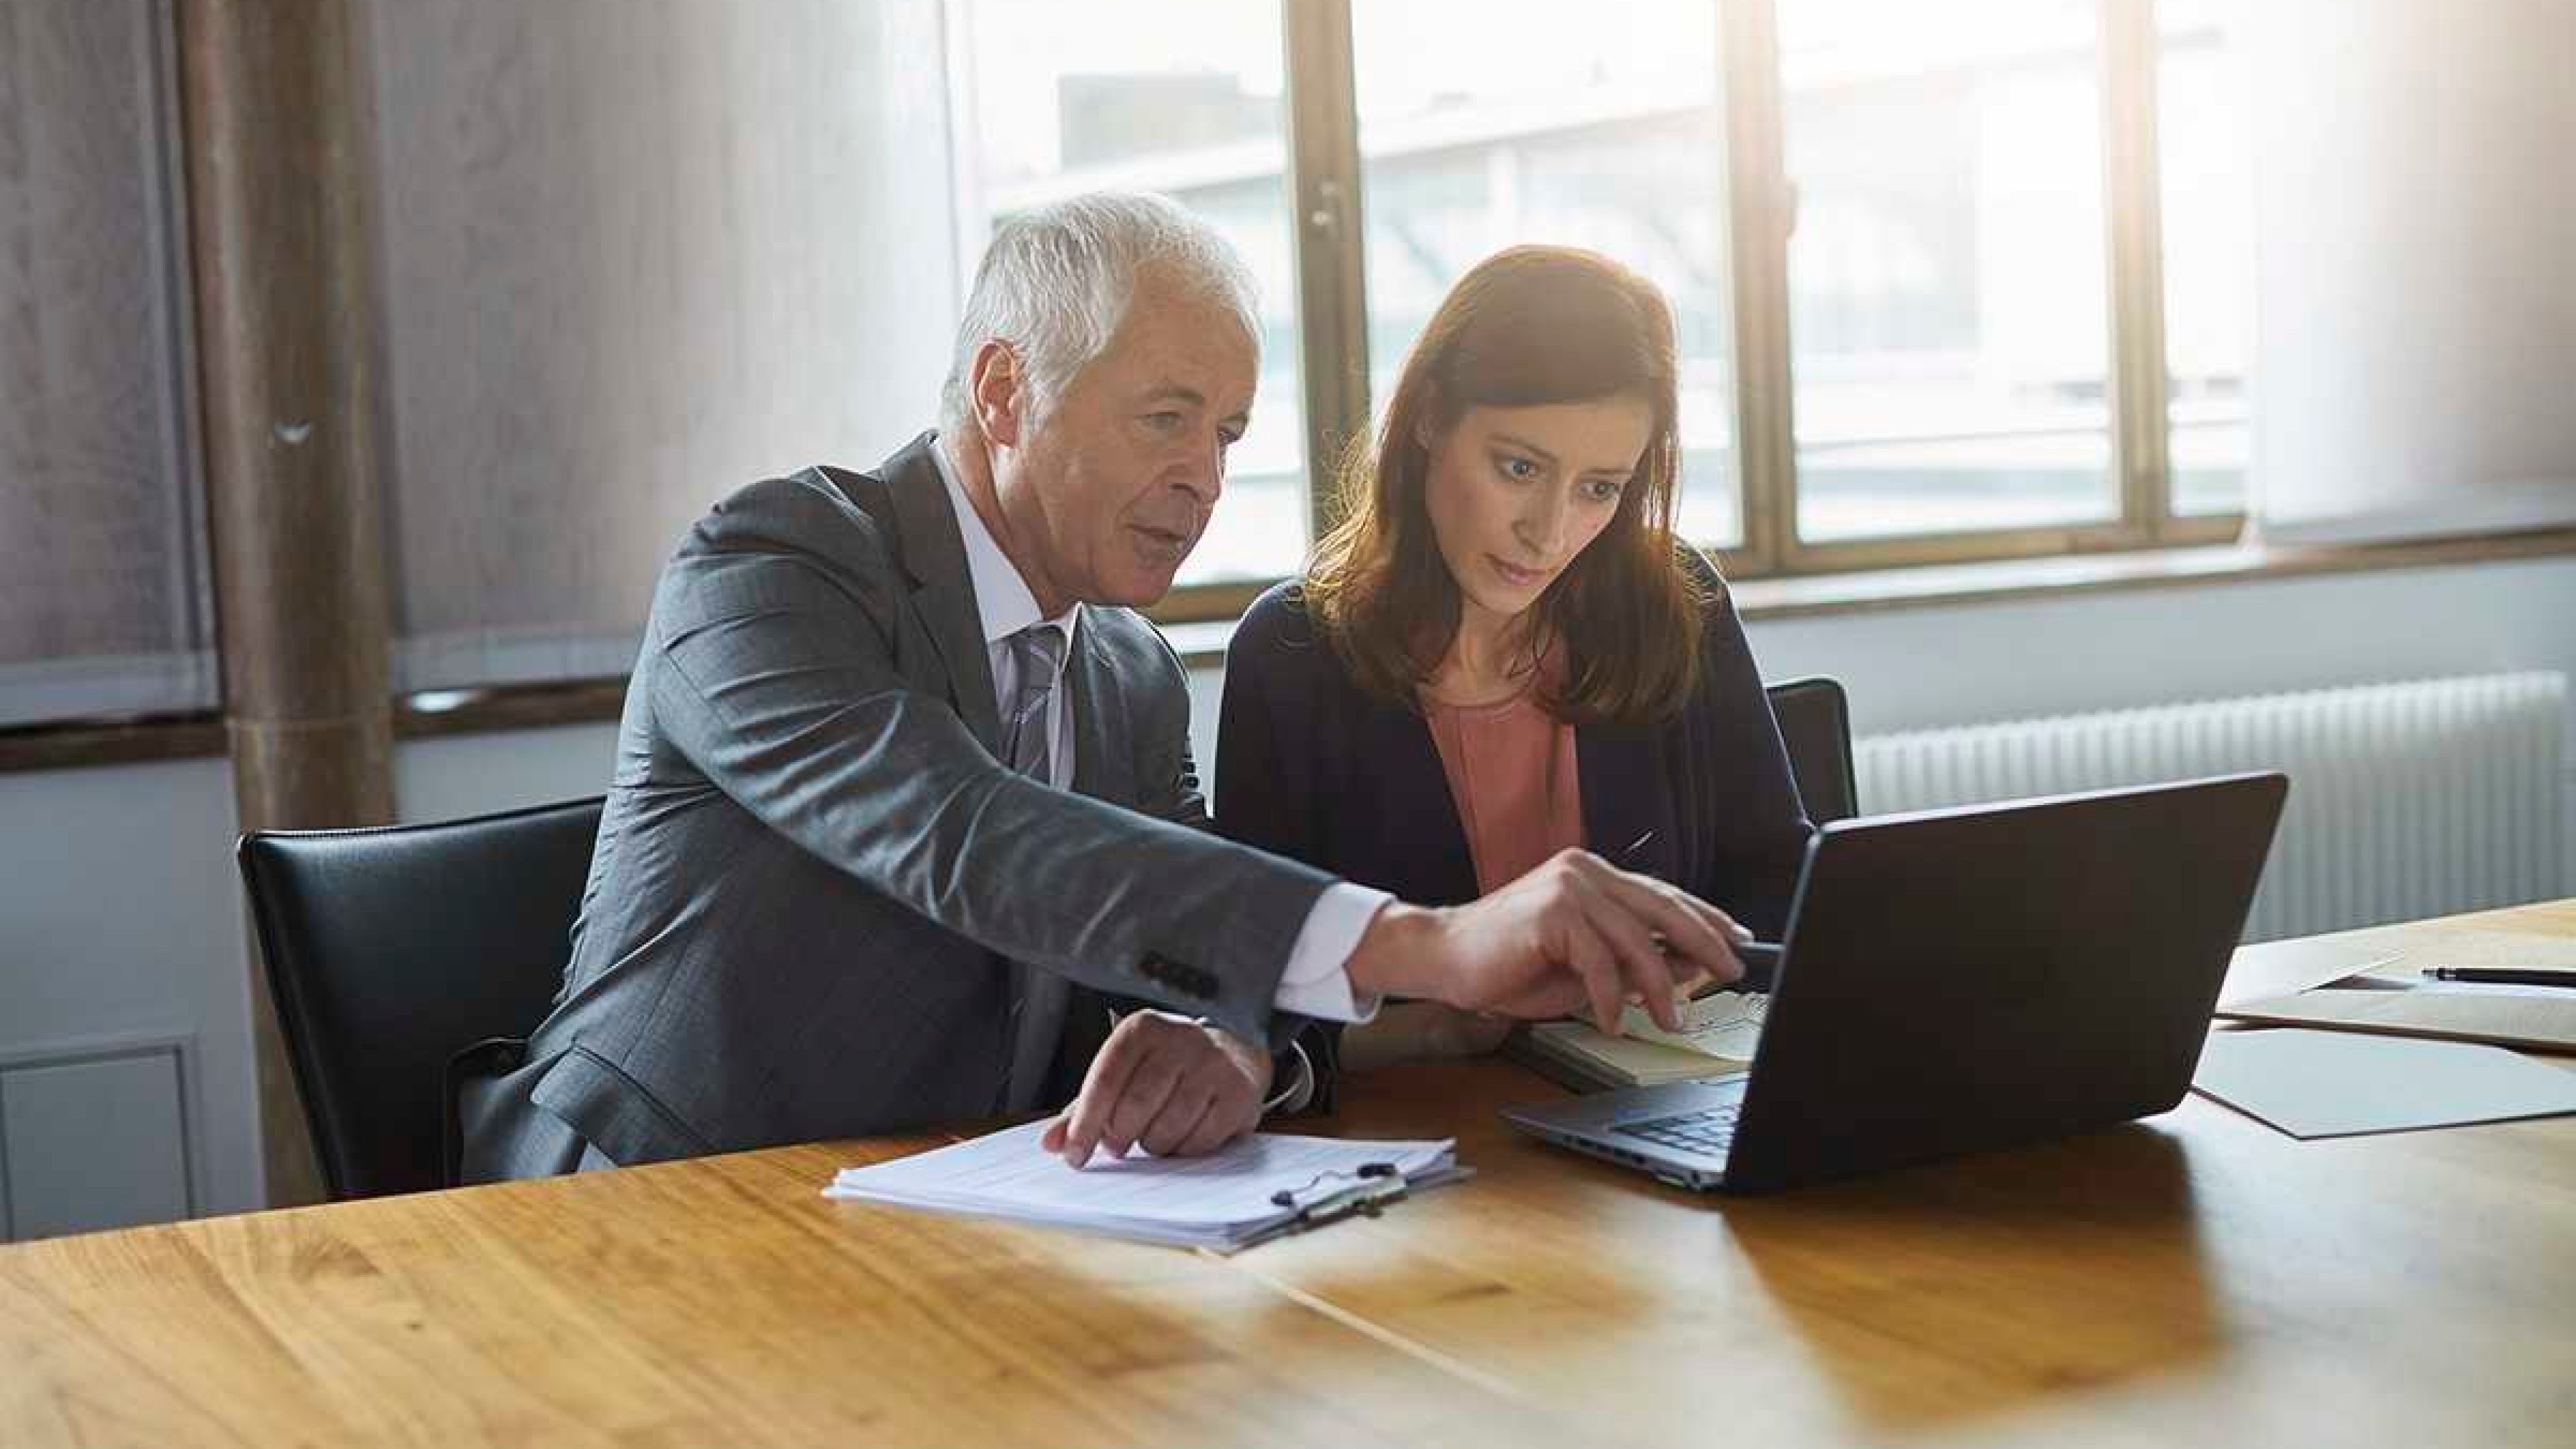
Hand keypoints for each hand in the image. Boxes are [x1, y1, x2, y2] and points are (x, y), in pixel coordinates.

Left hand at [1040, 1011, 1271, 1168]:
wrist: (1232, 1054)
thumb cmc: (1166, 1068)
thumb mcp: (1123, 1075)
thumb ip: (1084, 1108)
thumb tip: (1051, 1143)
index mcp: (1142, 1030)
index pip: (1105, 1079)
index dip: (1085, 1123)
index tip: (1074, 1154)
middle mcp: (1180, 1039)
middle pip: (1136, 1105)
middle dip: (1120, 1136)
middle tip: (1118, 1144)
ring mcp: (1213, 1065)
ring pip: (1168, 1126)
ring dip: (1153, 1145)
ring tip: (1152, 1136)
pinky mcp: (1238, 1093)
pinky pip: (1200, 1141)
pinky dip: (1183, 1149)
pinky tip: (1182, 1136)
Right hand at [1346, 848, 1748, 1034]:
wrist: (1444, 958)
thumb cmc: (1508, 963)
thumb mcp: (1583, 967)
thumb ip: (1629, 963)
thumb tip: (1686, 970)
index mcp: (1593, 876)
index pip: (1663, 894)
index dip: (1705, 917)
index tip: (1737, 939)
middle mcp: (1585, 871)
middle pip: (1663, 906)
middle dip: (1704, 943)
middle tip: (1731, 972)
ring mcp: (1568, 886)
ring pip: (1637, 937)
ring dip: (1659, 986)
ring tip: (1668, 1019)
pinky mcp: (1552, 911)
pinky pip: (1599, 959)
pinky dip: (1609, 997)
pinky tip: (1609, 1021)